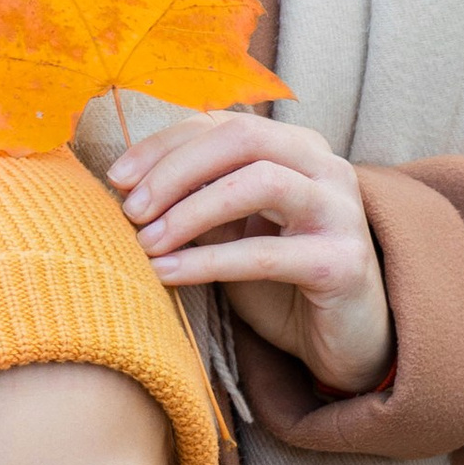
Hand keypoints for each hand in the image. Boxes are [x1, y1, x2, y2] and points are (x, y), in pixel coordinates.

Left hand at [107, 113, 394, 398]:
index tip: (117, 178)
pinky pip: (265, 253)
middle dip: (176, 168)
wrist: (346, 341)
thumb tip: (127, 185)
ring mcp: (341, 212)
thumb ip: (199, 199)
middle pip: (243, 137)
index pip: (223, 123)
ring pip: (259, 182)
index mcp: (298, 147)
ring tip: (147, 242)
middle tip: (132, 208)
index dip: (164, 145)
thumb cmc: (283, 281)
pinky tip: (167, 273)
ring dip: (191, 210)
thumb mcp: (235, 230)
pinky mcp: (342, 263)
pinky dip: (207, 261)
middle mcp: (326, 167)